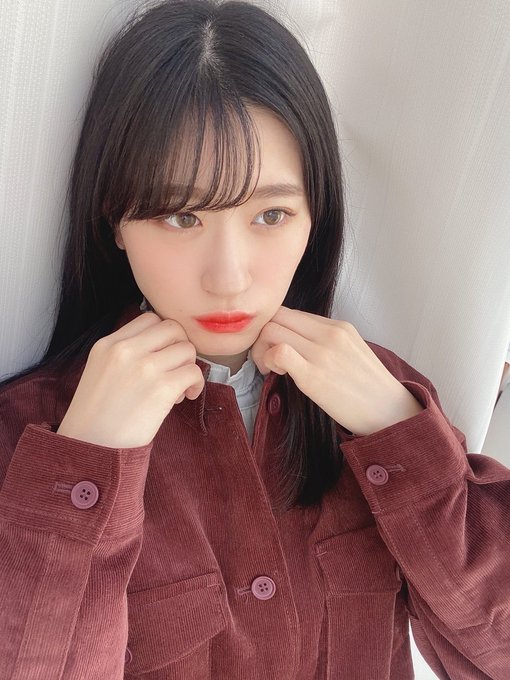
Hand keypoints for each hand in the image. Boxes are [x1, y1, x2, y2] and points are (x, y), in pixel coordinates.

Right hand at [57, 312, 204, 447]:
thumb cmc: (96, 417)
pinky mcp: (162, 388)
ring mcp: (145, 367)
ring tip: (177, 389)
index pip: (150, 318)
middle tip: (174, 370)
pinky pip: (194, 372)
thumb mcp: (100, 371)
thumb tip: (164, 348)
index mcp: (108, 343)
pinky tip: (184, 398)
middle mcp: (126, 349)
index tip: (162, 357)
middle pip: (173, 328)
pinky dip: (195, 385)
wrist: (90, 449)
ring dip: (188, 367)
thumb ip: (126, 354)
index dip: (163, 337)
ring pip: (187, 349)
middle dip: (179, 347)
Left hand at [251, 306, 423, 435]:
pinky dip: (268, 360)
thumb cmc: (368, 388)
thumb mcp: (351, 351)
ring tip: (273, 369)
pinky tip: (278, 374)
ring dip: (262, 350)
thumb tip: (296, 341)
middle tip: (267, 360)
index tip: (277, 349)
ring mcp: (322, 353)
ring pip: (271, 330)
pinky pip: (279, 352)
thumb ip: (325, 340)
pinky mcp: (314, 376)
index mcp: (338, 326)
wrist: (390, 413)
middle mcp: (329, 333)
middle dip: (262, 336)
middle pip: (277, 316)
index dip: (276, 329)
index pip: (291, 313)